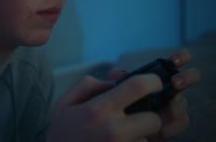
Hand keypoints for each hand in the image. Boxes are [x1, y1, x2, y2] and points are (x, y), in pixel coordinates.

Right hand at [47, 73, 163, 141]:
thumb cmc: (61, 135)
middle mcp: (113, 130)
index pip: (138, 86)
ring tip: (120, 139)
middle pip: (154, 119)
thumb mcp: (65, 104)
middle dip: (150, 117)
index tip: (154, 83)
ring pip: (148, 140)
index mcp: (99, 109)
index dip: (152, 81)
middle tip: (138, 118)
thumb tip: (114, 81)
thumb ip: (88, 85)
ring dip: (140, 138)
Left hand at [109, 49, 200, 141]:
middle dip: (187, 77)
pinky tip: (161, 130)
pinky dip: (172, 126)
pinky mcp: (175, 123)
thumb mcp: (120, 88)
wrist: (125, 126)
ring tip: (163, 108)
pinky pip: (181, 123)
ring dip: (175, 105)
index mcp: (162, 75)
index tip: (175, 60)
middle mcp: (173, 87)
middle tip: (174, 83)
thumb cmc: (126, 102)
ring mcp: (176, 105)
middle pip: (192, 76)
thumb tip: (116, 74)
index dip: (182, 56)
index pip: (178, 60)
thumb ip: (119, 80)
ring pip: (183, 103)